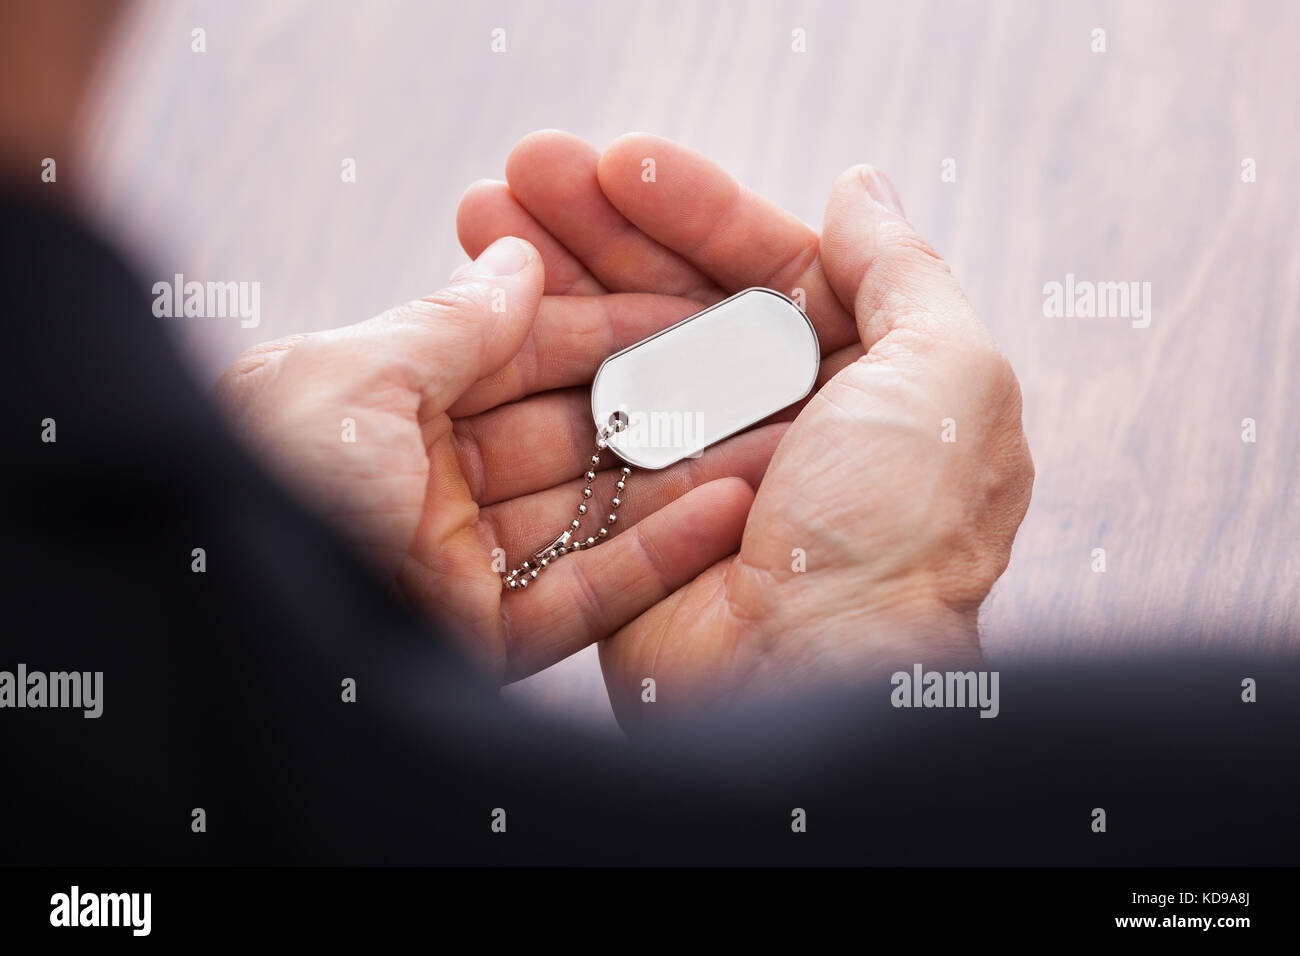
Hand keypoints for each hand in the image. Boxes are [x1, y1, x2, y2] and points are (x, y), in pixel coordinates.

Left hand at [215, 238, 782, 683]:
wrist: (227, 624)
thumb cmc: (265, 481)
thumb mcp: (348, 379)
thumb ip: (446, 323)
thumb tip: (517, 258)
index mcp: (384, 408)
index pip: (522, 356)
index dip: (608, 330)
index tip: (695, 310)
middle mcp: (427, 482)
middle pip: (571, 434)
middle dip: (661, 404)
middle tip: (755, 375)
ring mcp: (459, 564)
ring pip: (591, 513)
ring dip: (681, 478)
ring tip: (773, 440)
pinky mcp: (483, 643)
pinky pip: (586, 596)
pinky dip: (660, 558)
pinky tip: (733, 510)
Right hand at [457, 132, 1033, 724]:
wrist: (813, 685)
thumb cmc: (898, 536)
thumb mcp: (946, 378)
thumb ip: (905, 272)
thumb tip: (861, 186)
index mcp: (863, 379)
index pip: (769, 266)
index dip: (695, 208)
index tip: (618, 160)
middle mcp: (782, 420)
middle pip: (678, 298)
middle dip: (602, 228)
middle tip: (525, 169)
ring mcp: (702, 469)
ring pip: (619, 351)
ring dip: (552, 280)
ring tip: (484, 211)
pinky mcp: (633, 519)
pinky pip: (580, 427)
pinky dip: (535, 369)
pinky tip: (490, 307)